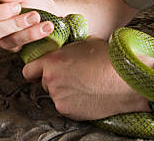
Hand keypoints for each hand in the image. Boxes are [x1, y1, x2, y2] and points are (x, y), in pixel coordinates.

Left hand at [22, 37, 149, 119]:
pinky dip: (73, 102)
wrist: (125, 80)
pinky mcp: (68, 111)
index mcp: (52, 61)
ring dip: (64, 91)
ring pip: (55, 95)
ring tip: (83, 84)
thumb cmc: (108, 58)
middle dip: (54, 79)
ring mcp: (59, 98)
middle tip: (71, 76)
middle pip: (43, 82)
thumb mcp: (85, 42)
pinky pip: (65, 106)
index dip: (35, 69)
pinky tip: (87, 94)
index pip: (28, 69)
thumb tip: (64, 44)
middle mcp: (51, 80)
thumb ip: (68, 46)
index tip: (41, 71)